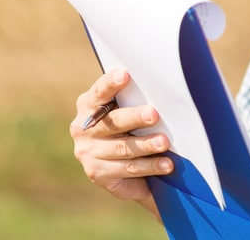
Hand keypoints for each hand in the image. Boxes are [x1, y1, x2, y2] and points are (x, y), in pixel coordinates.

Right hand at [70, 69, 172, 218]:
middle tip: (154, 115)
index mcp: (88, 104)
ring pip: (123, 148)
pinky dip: (149, 166)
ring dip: (146, 145)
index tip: (125, 75)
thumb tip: (162, 86)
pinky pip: (128, 169)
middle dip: (135, 118)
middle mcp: (83, 128)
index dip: (111, 83)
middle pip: (113, 122)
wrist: (114, 159)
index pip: (99, 92)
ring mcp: (88, 153)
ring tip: (165, 143)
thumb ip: (133, 96)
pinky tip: (165, 164)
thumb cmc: (126, 121)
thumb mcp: (124, 106)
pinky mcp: (98, 173)